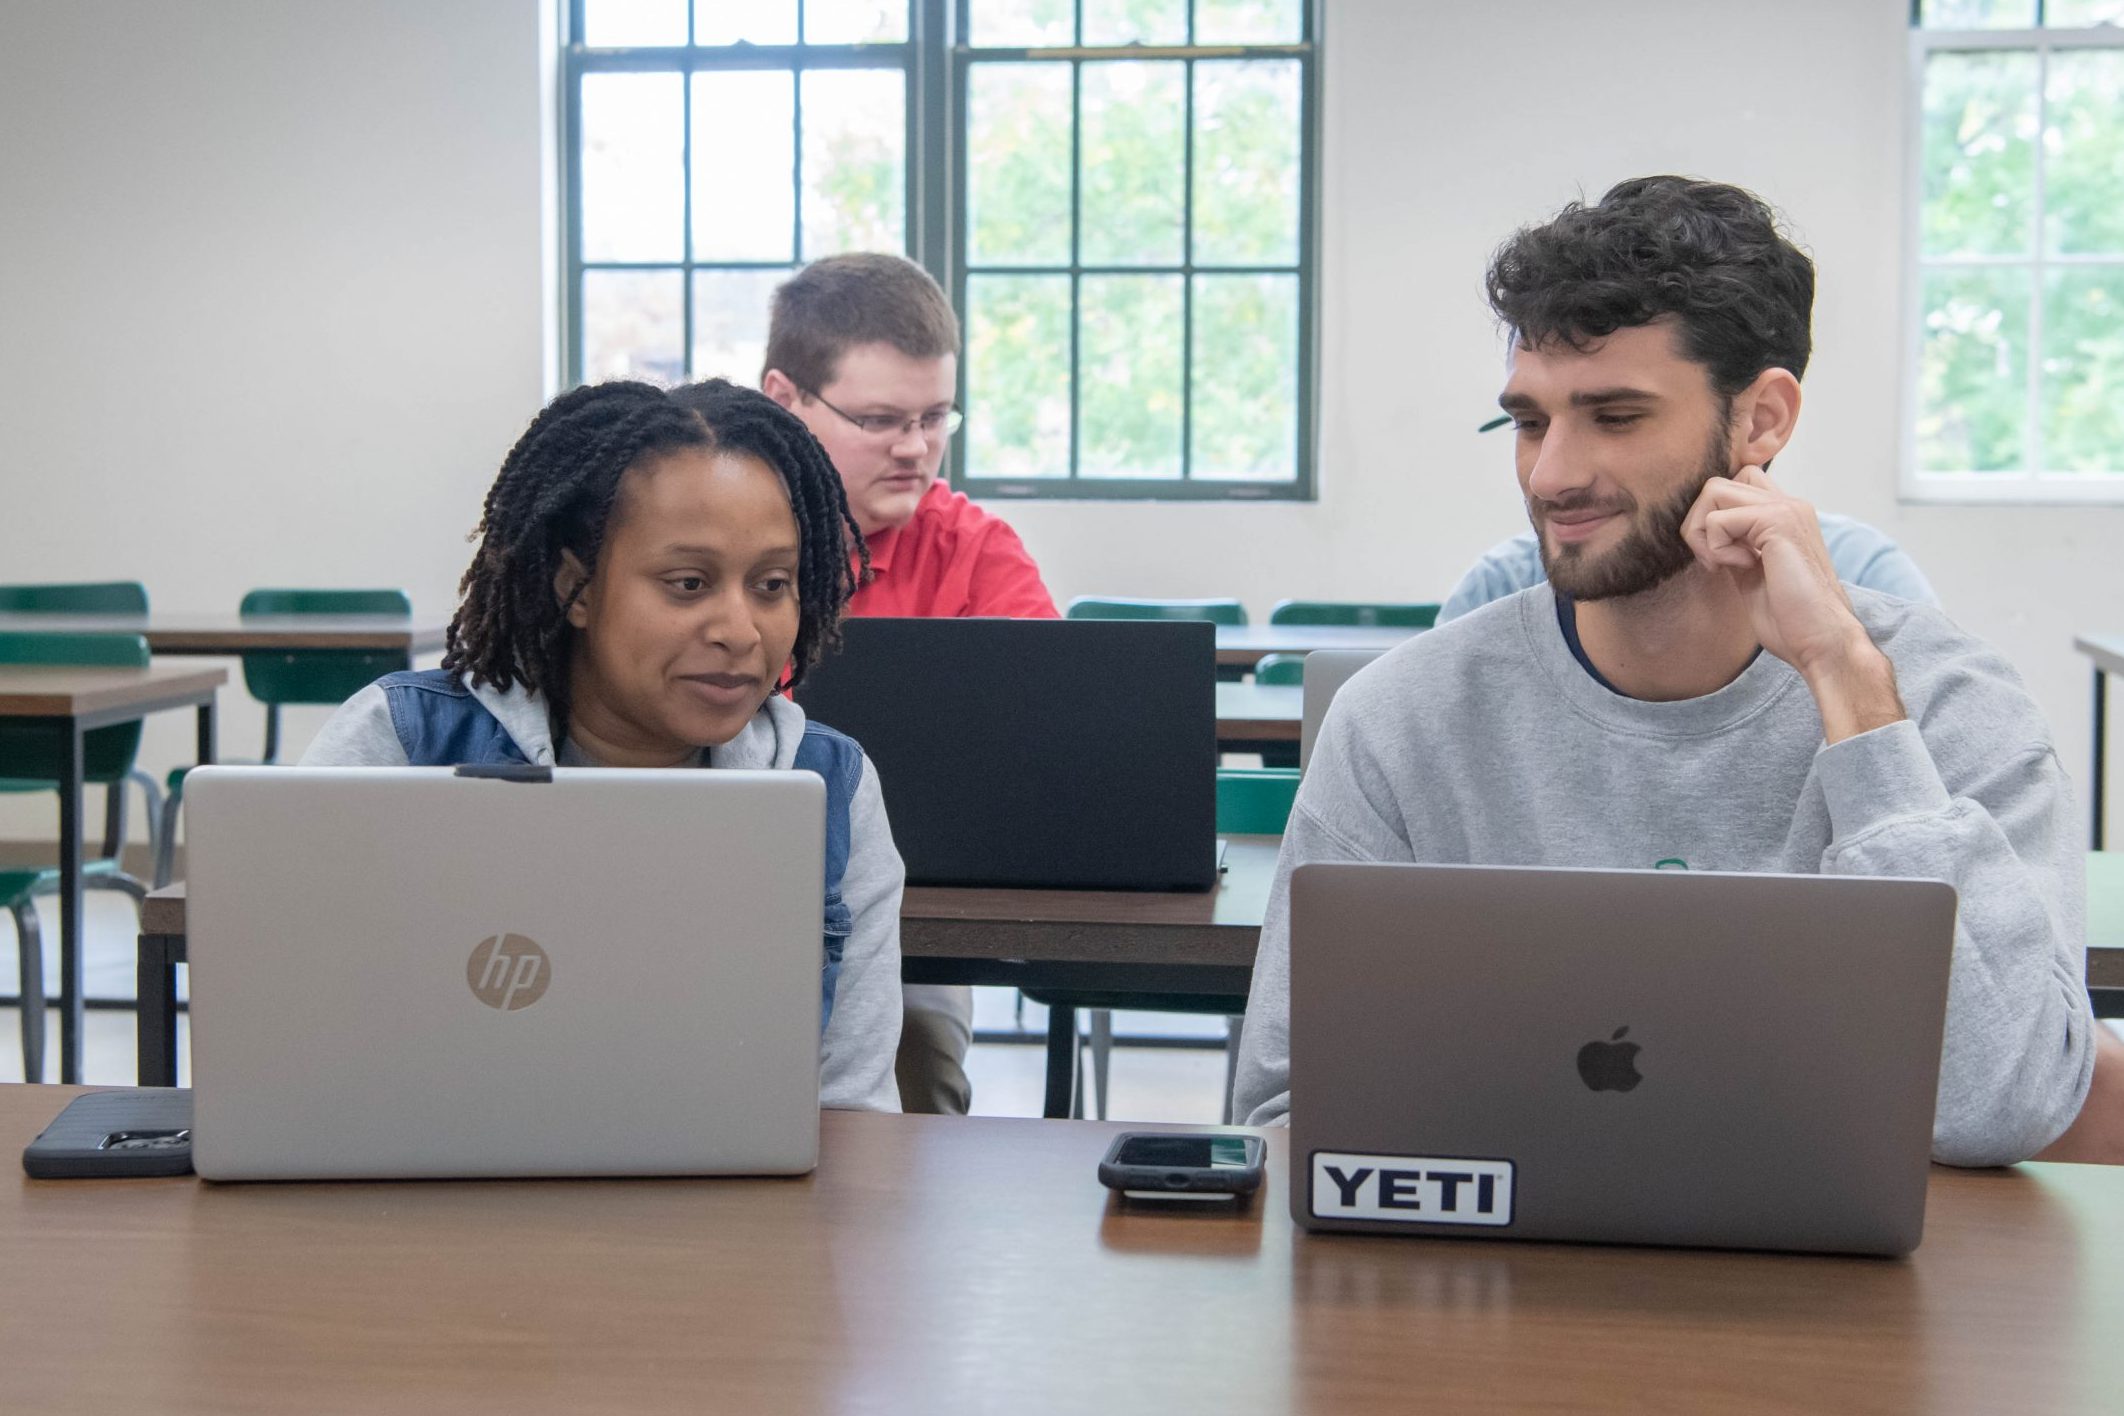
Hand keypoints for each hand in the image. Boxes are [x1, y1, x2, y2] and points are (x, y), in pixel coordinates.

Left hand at [1681, 465, 1903, 741]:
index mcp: (1784, 516)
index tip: (1718, 558)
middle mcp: (1788, 504)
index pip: (1734, 485)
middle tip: (1714, 562)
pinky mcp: (1779, 522)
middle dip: (1698, 523)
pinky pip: (1717, 520)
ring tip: (1723, 564)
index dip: (1711, 517)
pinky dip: (1716, 548)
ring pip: (1713, 491)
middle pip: (1717, 484)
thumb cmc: (1791, 619)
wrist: (1822, 641)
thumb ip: (1734, 548)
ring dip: (1703, 531)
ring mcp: (1786, 509)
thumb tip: (1706, 535)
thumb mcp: (1751, 575)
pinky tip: (1741, 568)